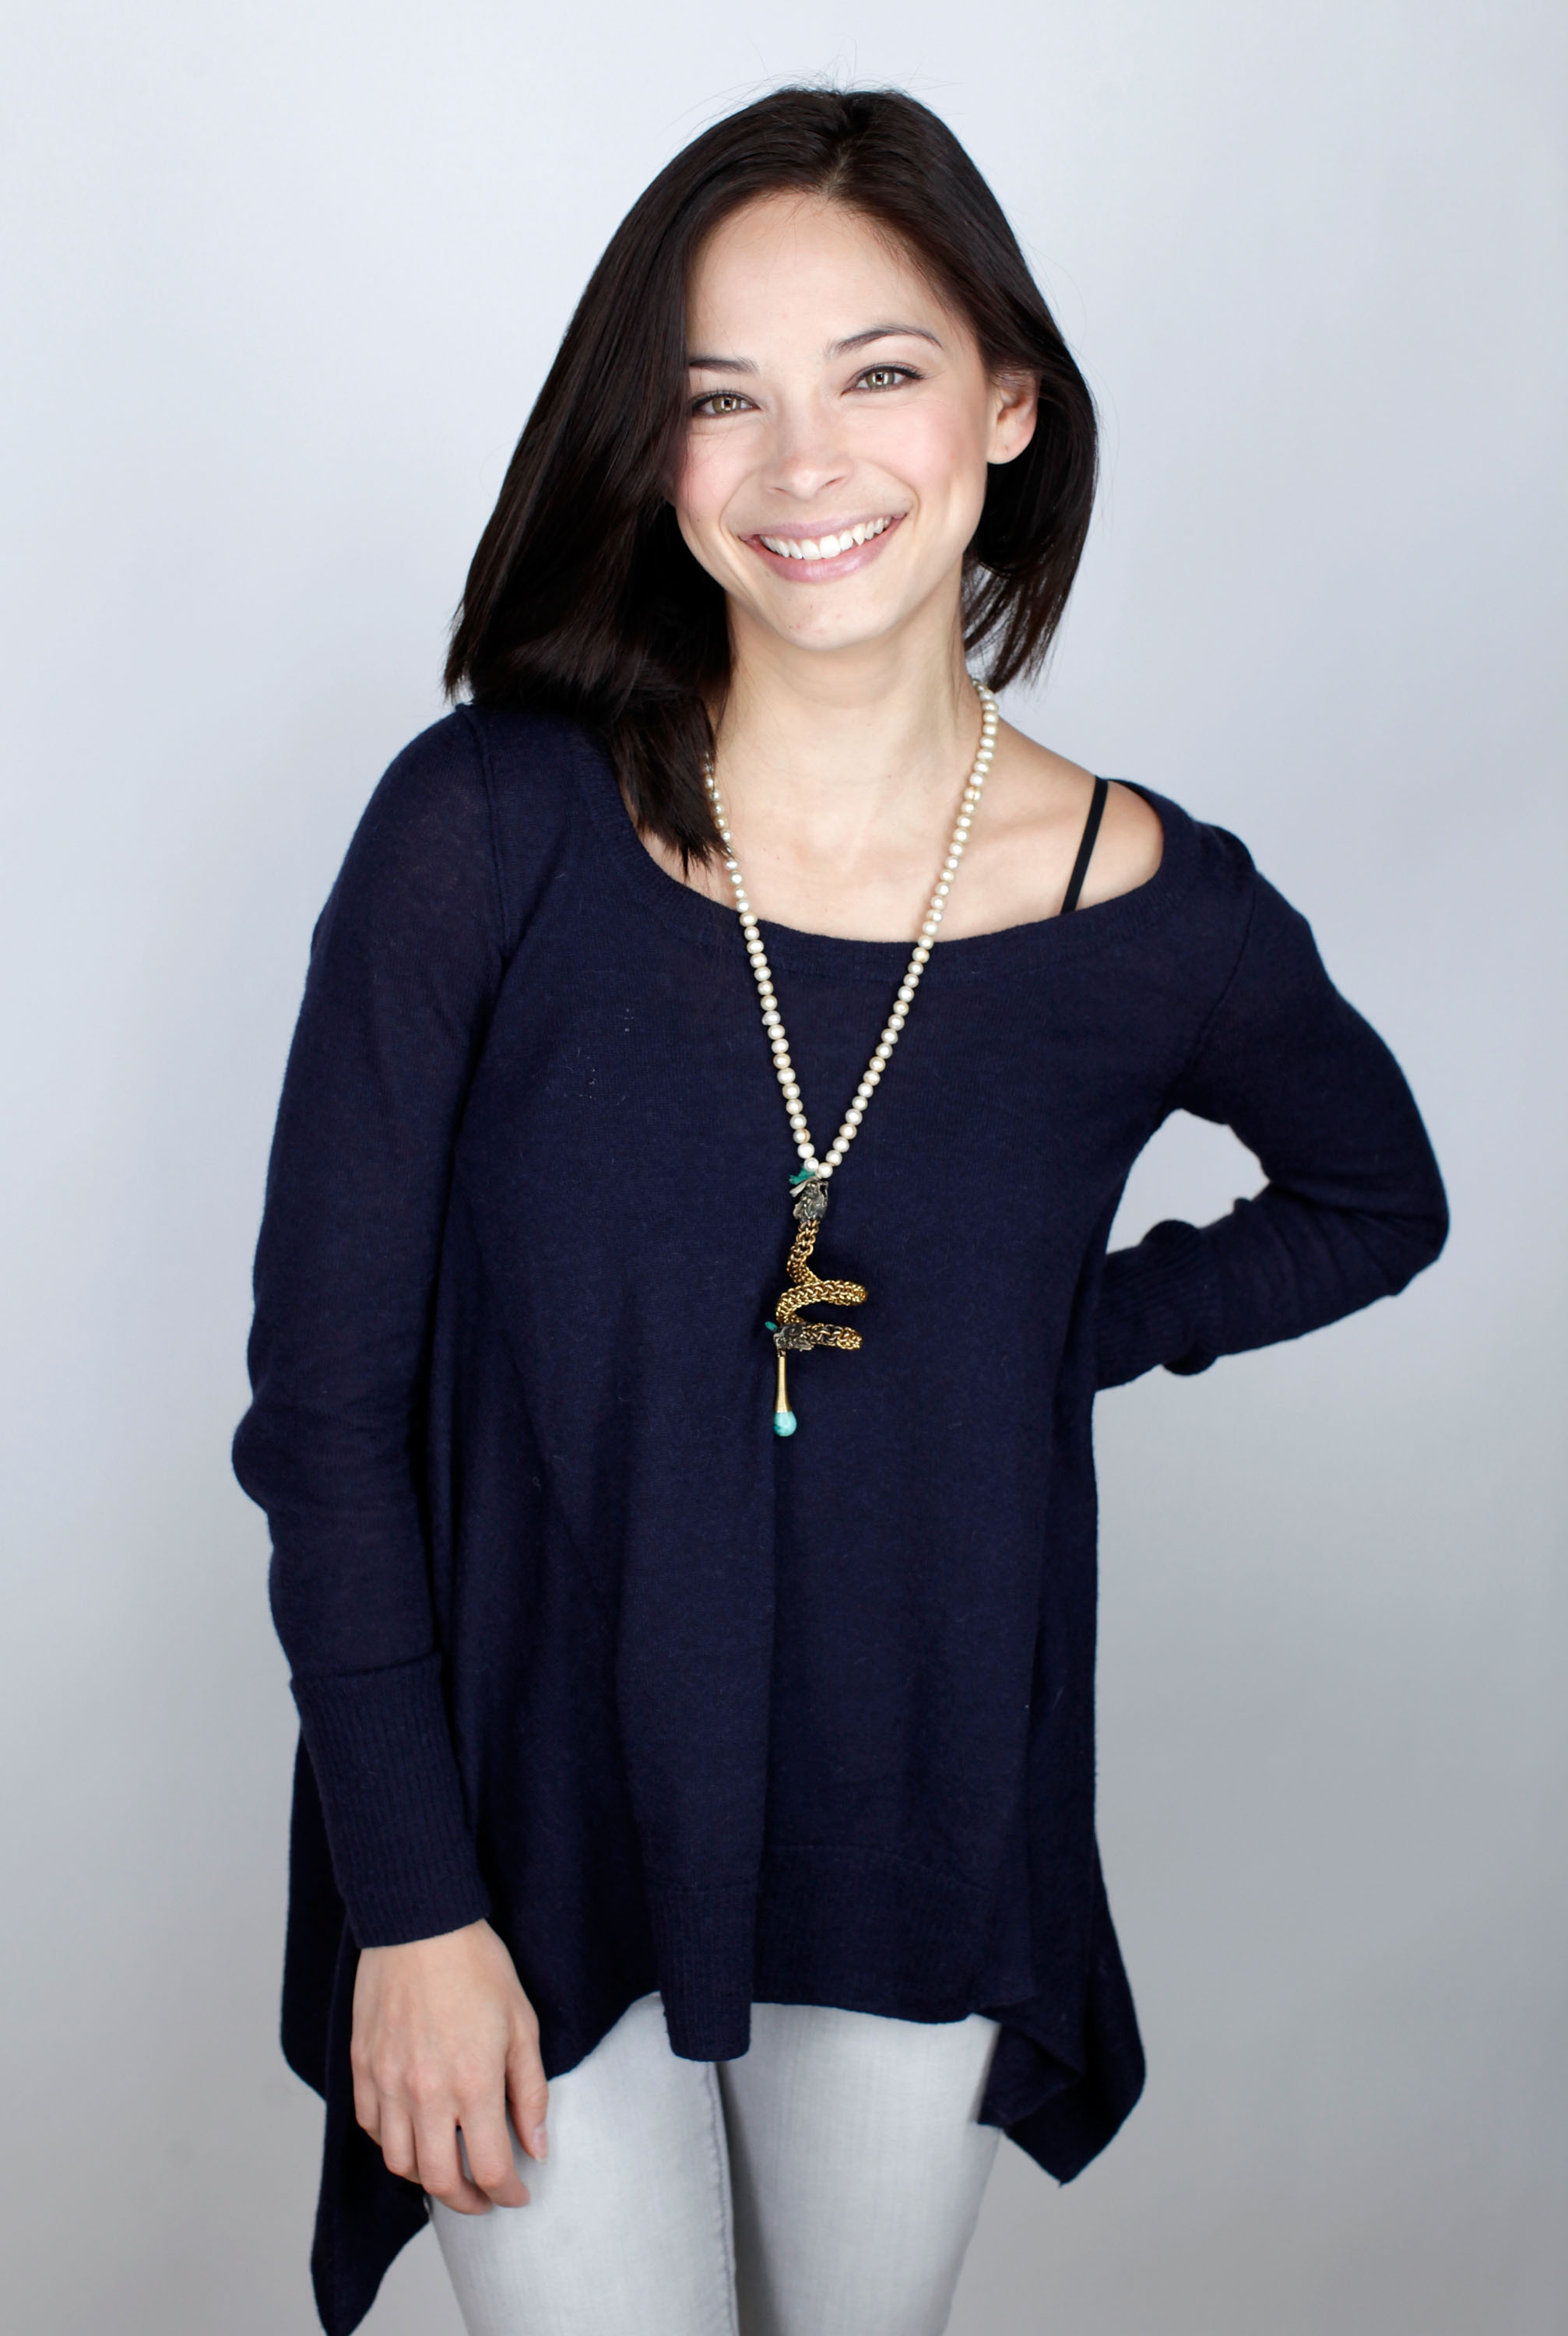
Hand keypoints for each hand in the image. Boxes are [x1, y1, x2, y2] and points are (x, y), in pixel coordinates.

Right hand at [350, 1918, 548, 2212]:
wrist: (419, 1922)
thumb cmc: (477, 1966)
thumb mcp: (523, 2024)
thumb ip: (530, 2092)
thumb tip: (536, 2147)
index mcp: (473, 2082)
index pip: (491, 2168)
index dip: (509, 2193)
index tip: (519, 2194)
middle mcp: (425, 2092)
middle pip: (438, 2181)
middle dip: (466, 2201)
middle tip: (484, 2197)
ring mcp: (387, 2081)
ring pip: (398, 2162)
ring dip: (426, 2177)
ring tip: (449, 2167)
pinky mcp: (362, 2066)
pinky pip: (370, 2127)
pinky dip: (392, 2141)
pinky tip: (414, 2130)